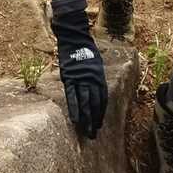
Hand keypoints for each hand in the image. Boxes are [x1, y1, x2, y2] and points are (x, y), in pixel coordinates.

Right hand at [53, 11, 107, 138]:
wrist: (75, 39)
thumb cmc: (85, 50)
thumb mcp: (95, 64)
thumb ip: (94, 77)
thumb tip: (93, 89)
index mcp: (99, 77)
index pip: (102, 99)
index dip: (100, 113)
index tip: (99, 124)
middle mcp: (92, 80)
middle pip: (95, 104)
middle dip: (95, 120)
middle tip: (93, 134)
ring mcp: (81, 80)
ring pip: (85, 103)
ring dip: (86, 118)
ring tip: (86, 131)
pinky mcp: (70, 79)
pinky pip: (73, 96)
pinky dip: (74, 109)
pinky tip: (75, 119)